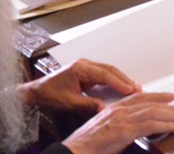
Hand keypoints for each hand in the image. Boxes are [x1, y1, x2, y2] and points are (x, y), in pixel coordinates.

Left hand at [20, 59, 138, 113]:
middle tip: (137, 88)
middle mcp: (84, 64)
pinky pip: (103, 74)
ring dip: (120, 79)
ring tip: (133, 87)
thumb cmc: (49, 94)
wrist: (36, 91)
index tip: (129, 89)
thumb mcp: (68, 102)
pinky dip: (113, 80)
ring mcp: (85, 66)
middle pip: (109, 70)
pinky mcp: (86, 71)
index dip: (118, 82)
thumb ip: (87, 104)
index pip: (104, 74)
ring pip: (108, 71)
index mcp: (80, 68)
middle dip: (124, 79)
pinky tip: (121, 86)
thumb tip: (104, 108)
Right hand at [62, 92, 173, 153]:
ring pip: (153, 112)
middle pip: (150, 103)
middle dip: (169, 106)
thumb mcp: (106, 133)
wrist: (73, 152)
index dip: (157, 97)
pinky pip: (150, 125)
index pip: (140, 98)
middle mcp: (119, 110)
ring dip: (172, 115)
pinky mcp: (124, 131)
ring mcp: (121, 119)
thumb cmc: (86, 148)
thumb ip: (121, 129)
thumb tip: (137, 132)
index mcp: (113, 109)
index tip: (170, 97)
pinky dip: (165, 124)